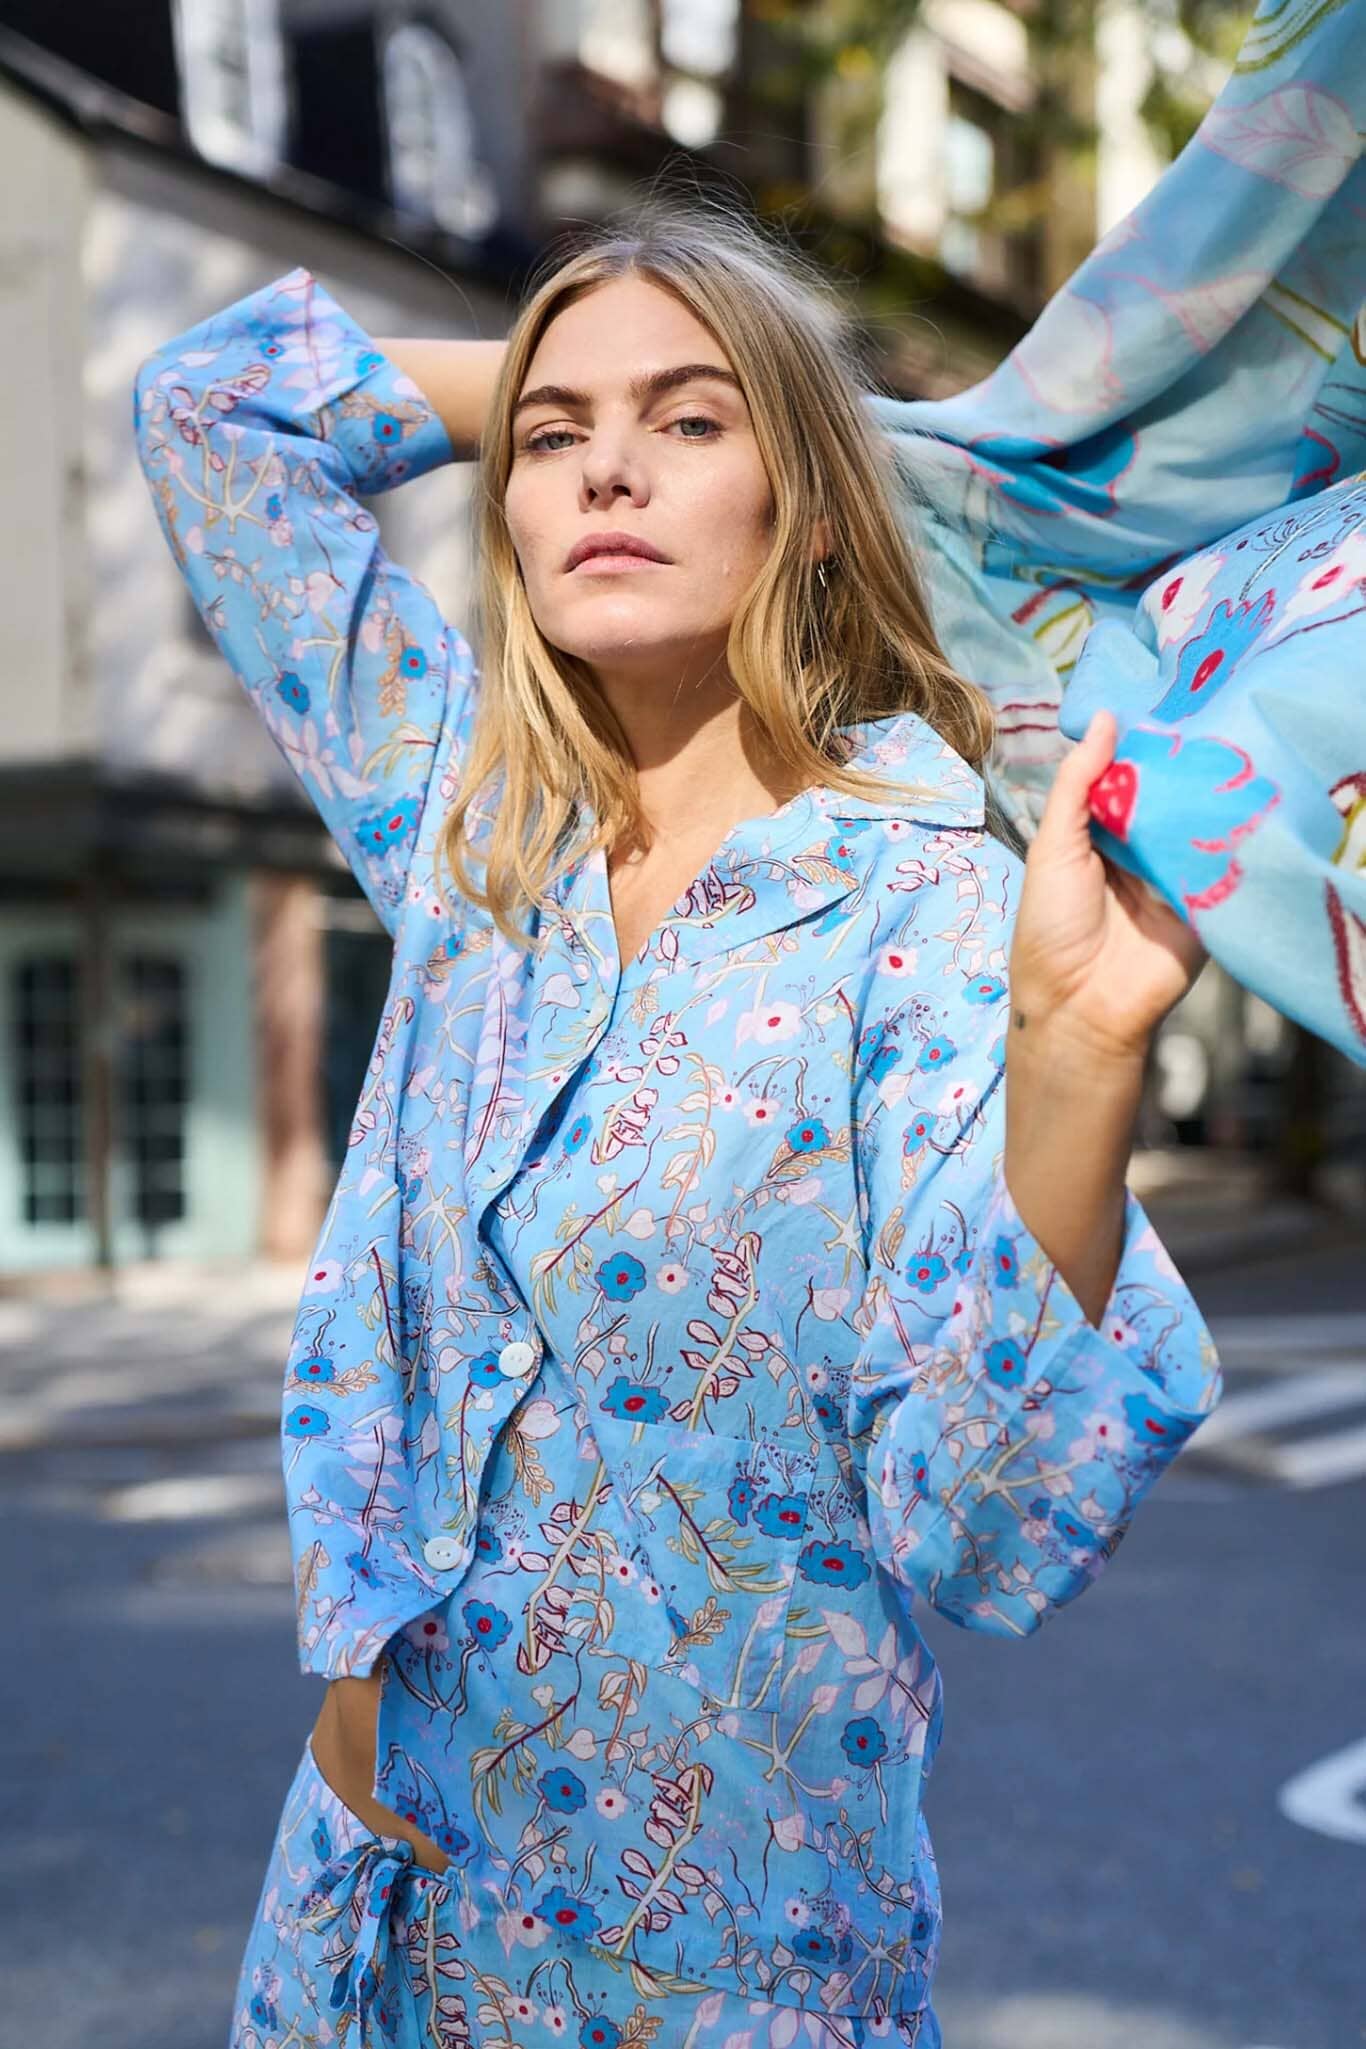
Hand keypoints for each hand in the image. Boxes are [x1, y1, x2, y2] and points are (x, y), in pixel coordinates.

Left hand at [1009, 710, 1206, 1062]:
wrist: (1082, 1007)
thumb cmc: (1051, 927)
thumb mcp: (1054, 847)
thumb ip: (1077, 784)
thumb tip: (1104, 717)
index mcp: (1099, 834)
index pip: (1128, 777)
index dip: (1143, 746)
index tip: (1169, 703)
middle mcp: (1139, 849)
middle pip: (1168, 795)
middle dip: (1183, 765)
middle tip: (1210, 718)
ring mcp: (1176, 873)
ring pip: (1198, 822)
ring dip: (1210, 796)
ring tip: (1230, 751)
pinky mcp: (1208, 899)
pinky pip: (1224, 861)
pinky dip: (1231, 837)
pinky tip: (1244, 803)